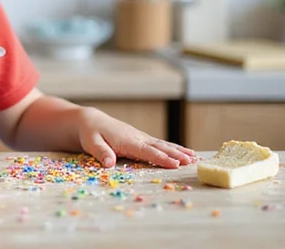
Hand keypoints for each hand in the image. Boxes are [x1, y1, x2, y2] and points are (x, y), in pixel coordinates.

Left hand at [76, 107, 196, 168]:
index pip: (147, 150)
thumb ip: (101, 152)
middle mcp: (137, 137)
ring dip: (178, 150)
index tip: (175, 163)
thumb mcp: (91, 142)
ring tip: (194, 157)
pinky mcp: (141, 139)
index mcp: (127, 140)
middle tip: (192, 161)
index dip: (161, 158)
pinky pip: (159, 144)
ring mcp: (140, 137)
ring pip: (162, 144)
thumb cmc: (90, 133)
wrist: (90, 120)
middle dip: (176, 154)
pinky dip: (172, 148)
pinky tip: (183, 153)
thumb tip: (110, 164)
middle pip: (159, 146)